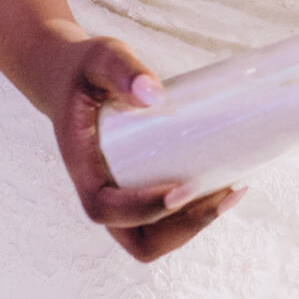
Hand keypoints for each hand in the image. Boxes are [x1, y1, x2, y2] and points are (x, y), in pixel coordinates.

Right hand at [31, 27, 243, 264]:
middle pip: (136, 240)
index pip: (103, 208)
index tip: (182, 189)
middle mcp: (99, 191)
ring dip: (195, 225)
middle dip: (182, 227)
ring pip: (154, 238)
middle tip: (221, 192)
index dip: (143, 209)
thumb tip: (153, 94)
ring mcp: (120, 195)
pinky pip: (166, 222)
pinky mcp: (139, 189)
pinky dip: (196, 214)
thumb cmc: (84, 69)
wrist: (68, 77)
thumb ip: (122, 69)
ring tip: (231, 190)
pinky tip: (226, 186)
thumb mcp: (99, 58)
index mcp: (81, 166)